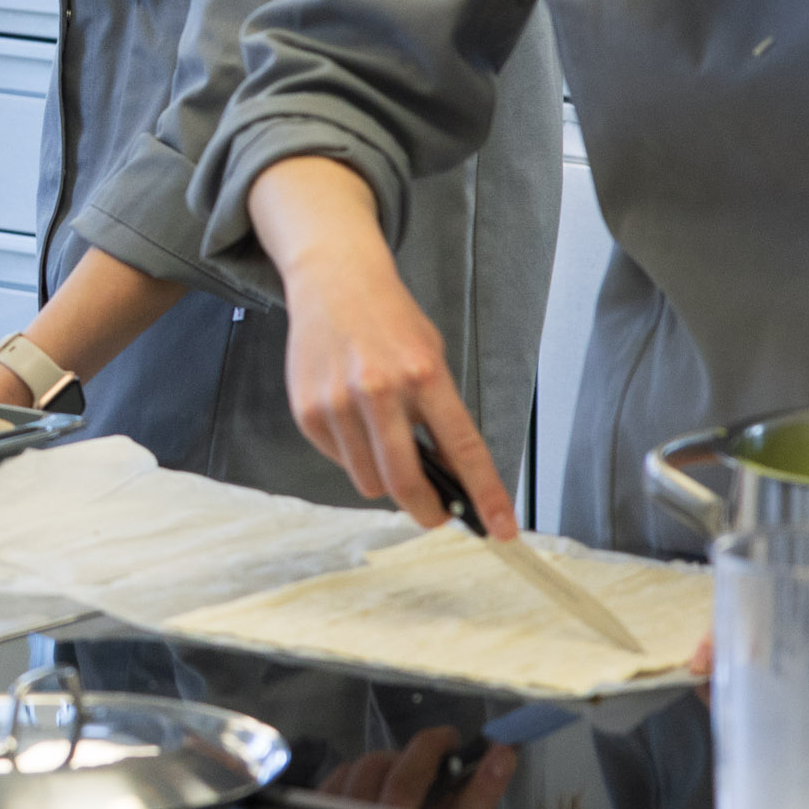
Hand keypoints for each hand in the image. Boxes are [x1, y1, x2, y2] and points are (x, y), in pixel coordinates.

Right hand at [249, 157, 517, 532]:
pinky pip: (339, 461)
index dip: (486, 495)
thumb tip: (448, 478)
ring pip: (369, 480)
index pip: (462, 449)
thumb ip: (439, 414)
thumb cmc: (390, 320)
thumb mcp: (431, 357)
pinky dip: (353, 455)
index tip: (502, 529)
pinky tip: (355, 421)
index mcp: (423, 374)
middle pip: (405, 482)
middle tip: (437, 514)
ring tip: (386, 444)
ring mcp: (338, 402)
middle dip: (428, 511)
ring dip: (385, 479)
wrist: (333, 279)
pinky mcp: (307, 411)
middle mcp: (378, 390)